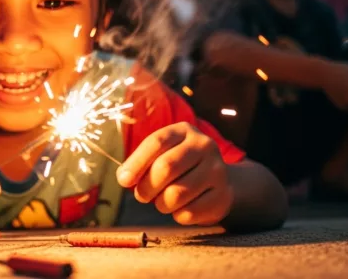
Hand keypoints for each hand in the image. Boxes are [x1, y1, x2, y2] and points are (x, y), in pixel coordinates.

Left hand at [117, 122, 233, 225]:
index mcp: (184, 130)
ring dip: (161, 204)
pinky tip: (181, 208)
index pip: (156, 142)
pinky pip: (189, 213)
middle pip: (166, 167)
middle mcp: (204, 145)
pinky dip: (177, 215)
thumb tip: (124, 177)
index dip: (136, 162)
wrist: (218, 181)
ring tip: (162, 201)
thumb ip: (139, 163)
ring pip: (176, 194)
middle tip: (142, 195)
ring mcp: (217, 170)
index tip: (124, 181)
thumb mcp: (160, 155)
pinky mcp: (223, 196)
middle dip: (147, 187)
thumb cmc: (178, 166)